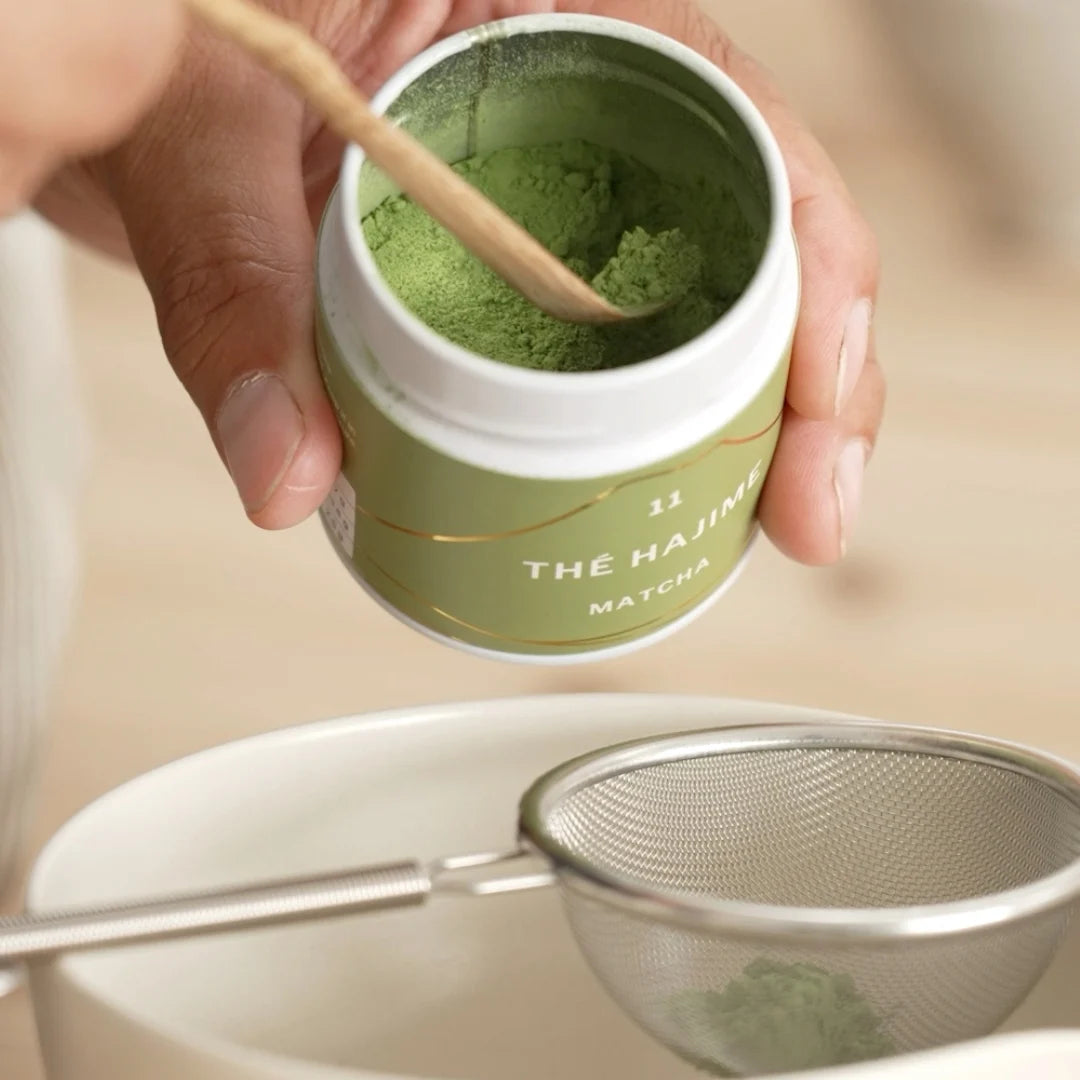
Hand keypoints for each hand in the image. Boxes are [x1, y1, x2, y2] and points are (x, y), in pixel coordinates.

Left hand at [36, 0, 883, 564]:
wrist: (116, 56)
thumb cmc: (173, 46)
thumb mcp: (202, 137)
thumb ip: (237, 292)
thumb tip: (287, 472)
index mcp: (551, 17)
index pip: (741, 132)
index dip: (822, 275)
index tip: (826, 411)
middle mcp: (577, 107)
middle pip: (754, 239)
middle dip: (810, 384)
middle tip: (806, 514)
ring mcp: (552, 199)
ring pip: (695, 309)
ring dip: (742, 422)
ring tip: (756, 522)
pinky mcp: (513, 273)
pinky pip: (608, 355)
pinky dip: (642, 433)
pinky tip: (656, 499)